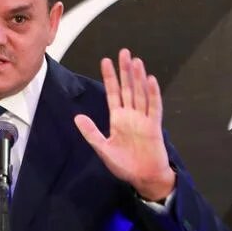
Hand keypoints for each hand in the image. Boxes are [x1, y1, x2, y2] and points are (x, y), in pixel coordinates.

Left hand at [74, 48, 175, 201]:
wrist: (143, 177)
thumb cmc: (124, 165)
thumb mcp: (103, 149)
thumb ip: (91, 133)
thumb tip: (77, 117)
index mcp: (118, 119)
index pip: (113, 93)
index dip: (110, 77)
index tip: (106, 61)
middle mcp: (131, 115)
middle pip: (128, 88)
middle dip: (125, 70)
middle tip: (124, 52)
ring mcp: (144, 119)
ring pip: (141, 93)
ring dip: (138, 78)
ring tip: (136, 61)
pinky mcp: (154, 126)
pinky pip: (154, 107)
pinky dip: (153, 94)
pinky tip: (150, 80)